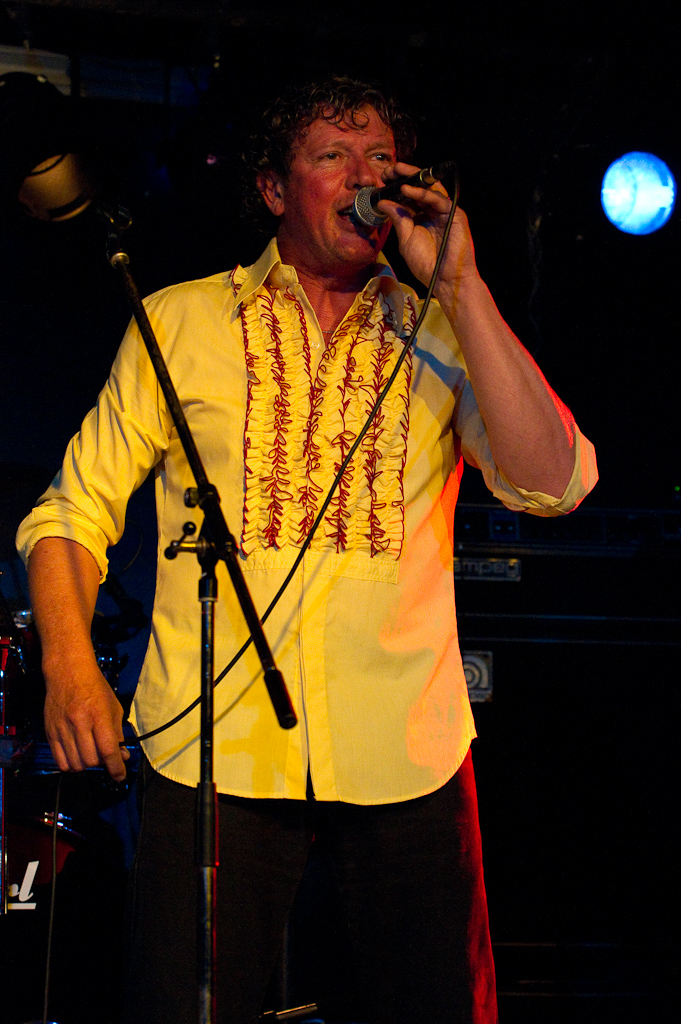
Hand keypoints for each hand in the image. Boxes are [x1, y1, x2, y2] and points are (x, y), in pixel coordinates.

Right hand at [44, 656, 129, 781]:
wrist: (68, 671)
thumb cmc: (94, 686)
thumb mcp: (113, 706)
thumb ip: (117, 733)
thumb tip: (122, 756)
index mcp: (98, 715)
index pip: (108, 749)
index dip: (116, 767)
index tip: (120, 775)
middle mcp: (79, 723)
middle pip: (91, 760)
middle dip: (101, 763)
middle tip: (104, 755)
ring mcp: (62, 728)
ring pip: (75, 763)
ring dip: (86, 765)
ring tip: (90, 754)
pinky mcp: (50, 731)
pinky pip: (59, 760)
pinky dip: (70, 764)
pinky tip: (77, 755)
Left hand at [377, 161, 477, 296]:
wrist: (445, 280)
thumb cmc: (427, 264)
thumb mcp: (406, 240)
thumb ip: (398, 219)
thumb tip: (383, 202)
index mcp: (422, 216)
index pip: (409, 196)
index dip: (396, 186)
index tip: (381, 180)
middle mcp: (434, 211)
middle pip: (420, 187)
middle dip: (404, 176)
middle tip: (387, 170)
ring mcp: (445, 211)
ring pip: (430, 188)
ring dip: (412, 177)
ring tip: (395, 171)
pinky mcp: (455, 214)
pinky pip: (438, 199)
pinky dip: (422, 193)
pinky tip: (407, 189)